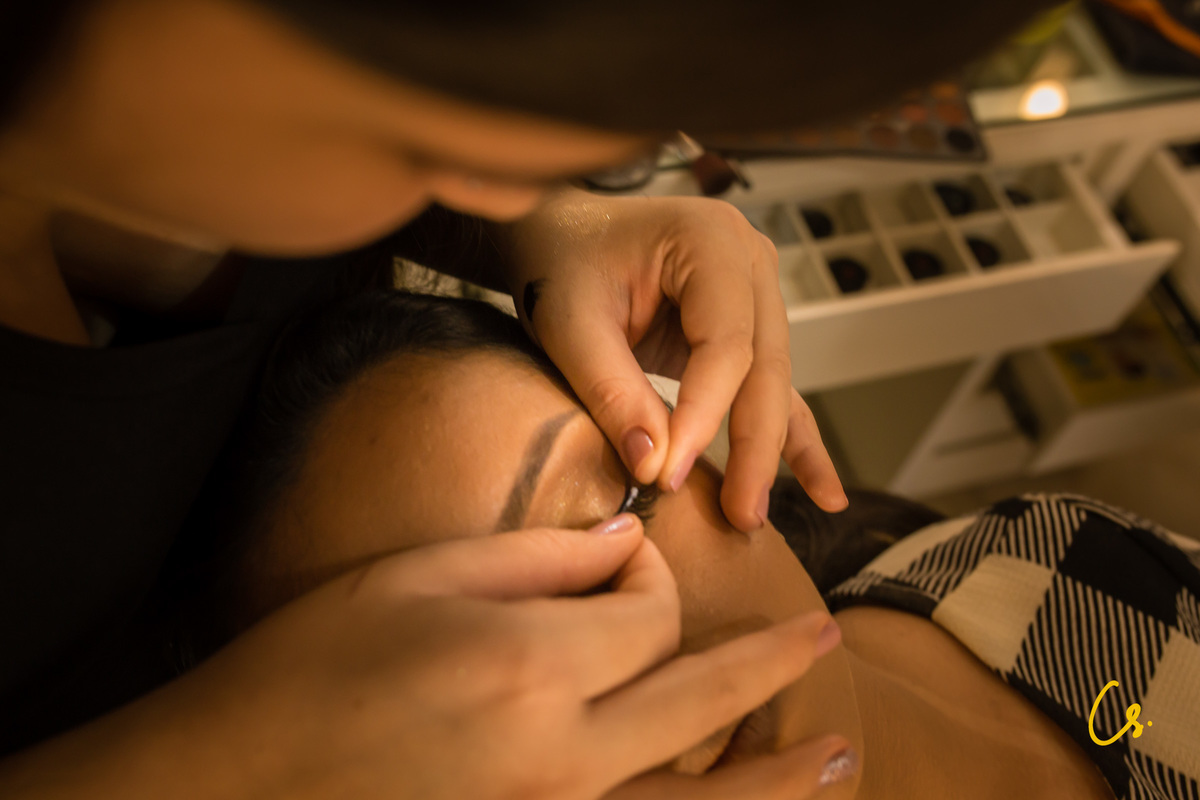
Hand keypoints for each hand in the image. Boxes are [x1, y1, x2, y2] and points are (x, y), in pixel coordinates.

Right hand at [0, 517, 842, 799]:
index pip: (646, 612)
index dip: (650, 575)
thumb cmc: (311, 669)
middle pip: (699, 700)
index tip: (628, 557)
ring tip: (840, 756)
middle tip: (822, 636)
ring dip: (779, 779)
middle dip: (768, 663)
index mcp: (528, 665)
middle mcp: (559, 754)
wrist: (236, 783)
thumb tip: (624, 546)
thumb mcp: (418, 578)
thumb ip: (537, 557)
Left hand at [498, 188, 846, 531]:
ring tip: (757, 514)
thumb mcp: (569, 322)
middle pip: (764, 367)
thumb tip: (654, 464)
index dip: (703, 416)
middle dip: (752, 447)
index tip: (669, 476)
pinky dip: (792, 439)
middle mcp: (749, 260)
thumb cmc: (559, 263)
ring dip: (768, 452)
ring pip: (773, 383)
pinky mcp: (746, 327)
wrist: (557, 235)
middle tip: (739, 514)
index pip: (726, 345)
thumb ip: (611, 390)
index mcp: (711, 240)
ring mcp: (756, 292)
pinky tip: (824, 491)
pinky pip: (774, 386)